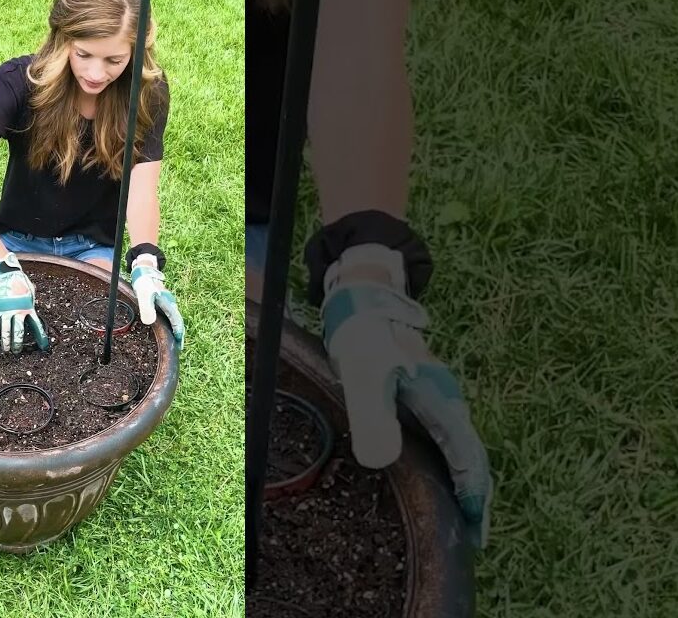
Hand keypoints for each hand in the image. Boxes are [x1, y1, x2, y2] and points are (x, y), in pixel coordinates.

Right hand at [0, 252, 49, 353]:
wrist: (3, 272)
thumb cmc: (17, 279)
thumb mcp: (30, 290)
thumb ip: (31, 300)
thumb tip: (32, 306)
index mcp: (28, 307)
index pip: (37, 326)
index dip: (41, 337)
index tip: (44, 346)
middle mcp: (17, 311)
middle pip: (18, 332)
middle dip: (18, 343)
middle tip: (17, 351)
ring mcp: (5, 311)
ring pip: (5, 331)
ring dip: (5, 342)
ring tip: (6, 350)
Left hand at [130, 254, 184, 344]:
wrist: (145, 271)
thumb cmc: (144, 283)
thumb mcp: (143, 295)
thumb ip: (146, 308)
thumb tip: (150, 322)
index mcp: (168, 304)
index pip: (176, 322)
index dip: (178, 333)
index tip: (179, 345)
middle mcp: (170, 305)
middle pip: (177, 322)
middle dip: (179, 334)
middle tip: (179, 347)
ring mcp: (167, 304)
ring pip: (174, 319)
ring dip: (175, 329)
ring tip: (175, 341)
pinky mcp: (163, 303)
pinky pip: (169, 316)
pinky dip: (170, 324)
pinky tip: (167, 329)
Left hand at [320, 243, 492, 549]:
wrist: (367, 300)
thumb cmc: (364, 338)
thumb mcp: (362, 376)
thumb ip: (371, 415)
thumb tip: (381, 462)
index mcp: (441, 404)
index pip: (467, 461)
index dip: (473, 498)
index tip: (476, 535)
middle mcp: (448, 403)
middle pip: (472, 459)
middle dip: (477, 498)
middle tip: (476, 539)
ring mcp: (440, 399)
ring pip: (461, 449)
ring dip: (466, 483)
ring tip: (465, 518)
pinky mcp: (425, 396)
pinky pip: (447, 439)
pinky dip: (451, 465)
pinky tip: (439, 479)